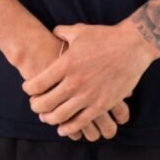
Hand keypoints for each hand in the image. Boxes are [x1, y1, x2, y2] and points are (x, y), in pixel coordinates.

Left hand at [21, 19, 159, 138]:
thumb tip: (54, 32)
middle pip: (45, 103)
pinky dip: (69, 128)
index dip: (28, 88)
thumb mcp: (80, 31)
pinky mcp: (101, 104)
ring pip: (60, 116)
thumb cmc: (105, 37)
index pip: (38, 83)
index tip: (28, 89)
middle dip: (36, 106)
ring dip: (49, 119)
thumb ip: (63, 32)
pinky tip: (63, 128)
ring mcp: (88, 95)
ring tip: (46, 117)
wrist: (132, 46)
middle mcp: (74, 82)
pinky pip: (80, 123)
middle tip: (34, 105)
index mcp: (66, 64)